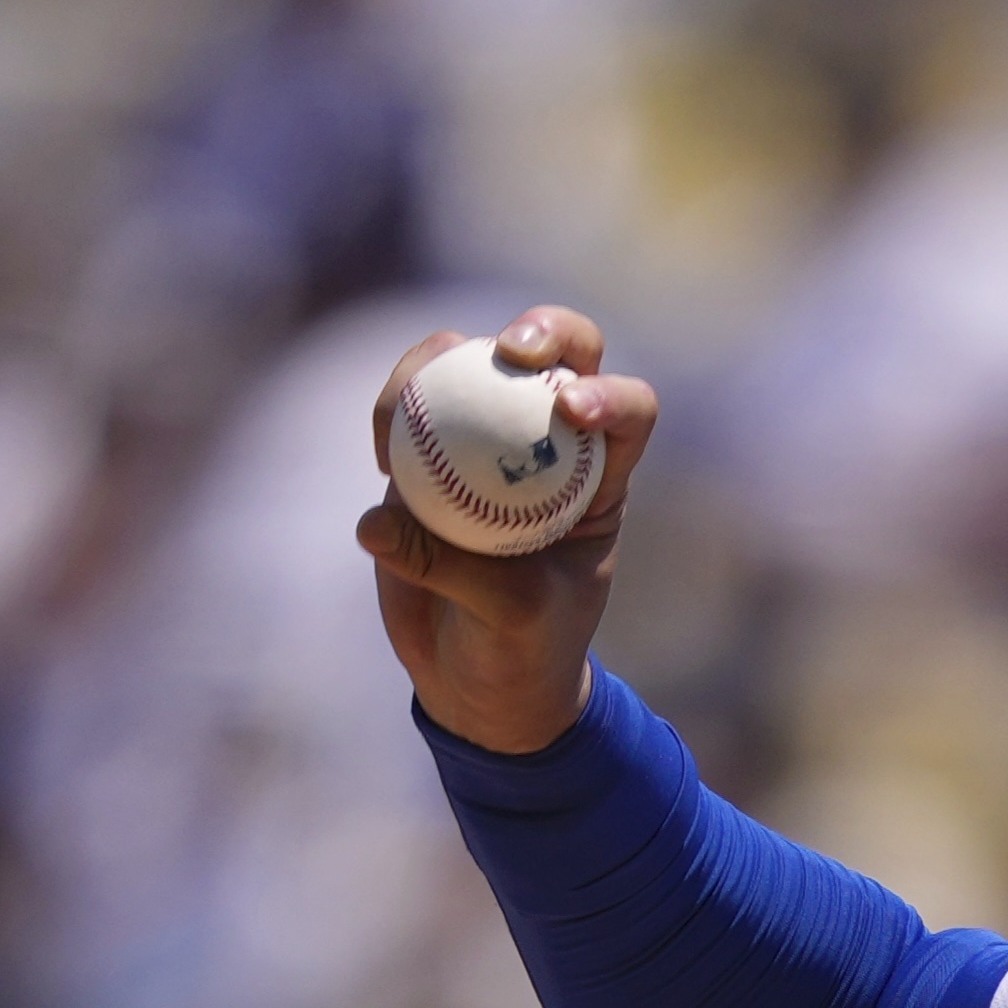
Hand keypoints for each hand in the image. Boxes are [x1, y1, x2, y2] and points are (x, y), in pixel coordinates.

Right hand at [358, 307, 657, 755]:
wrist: (474, 678)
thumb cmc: (520, 650)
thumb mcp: (507, 616)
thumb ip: (452, 567)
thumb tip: (378, 522)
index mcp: (602, 479)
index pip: (629, 411)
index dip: (612, 394)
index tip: (574, 410)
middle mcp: (551, 444)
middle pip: (561, 355)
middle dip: (545, 329)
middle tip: (509, 348)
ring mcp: (486, 440)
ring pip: (468, 364)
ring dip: (435, 366)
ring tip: (404, 428)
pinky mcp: (426, 452)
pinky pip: (406, 406)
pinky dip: (388, 412)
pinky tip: (380, 454)